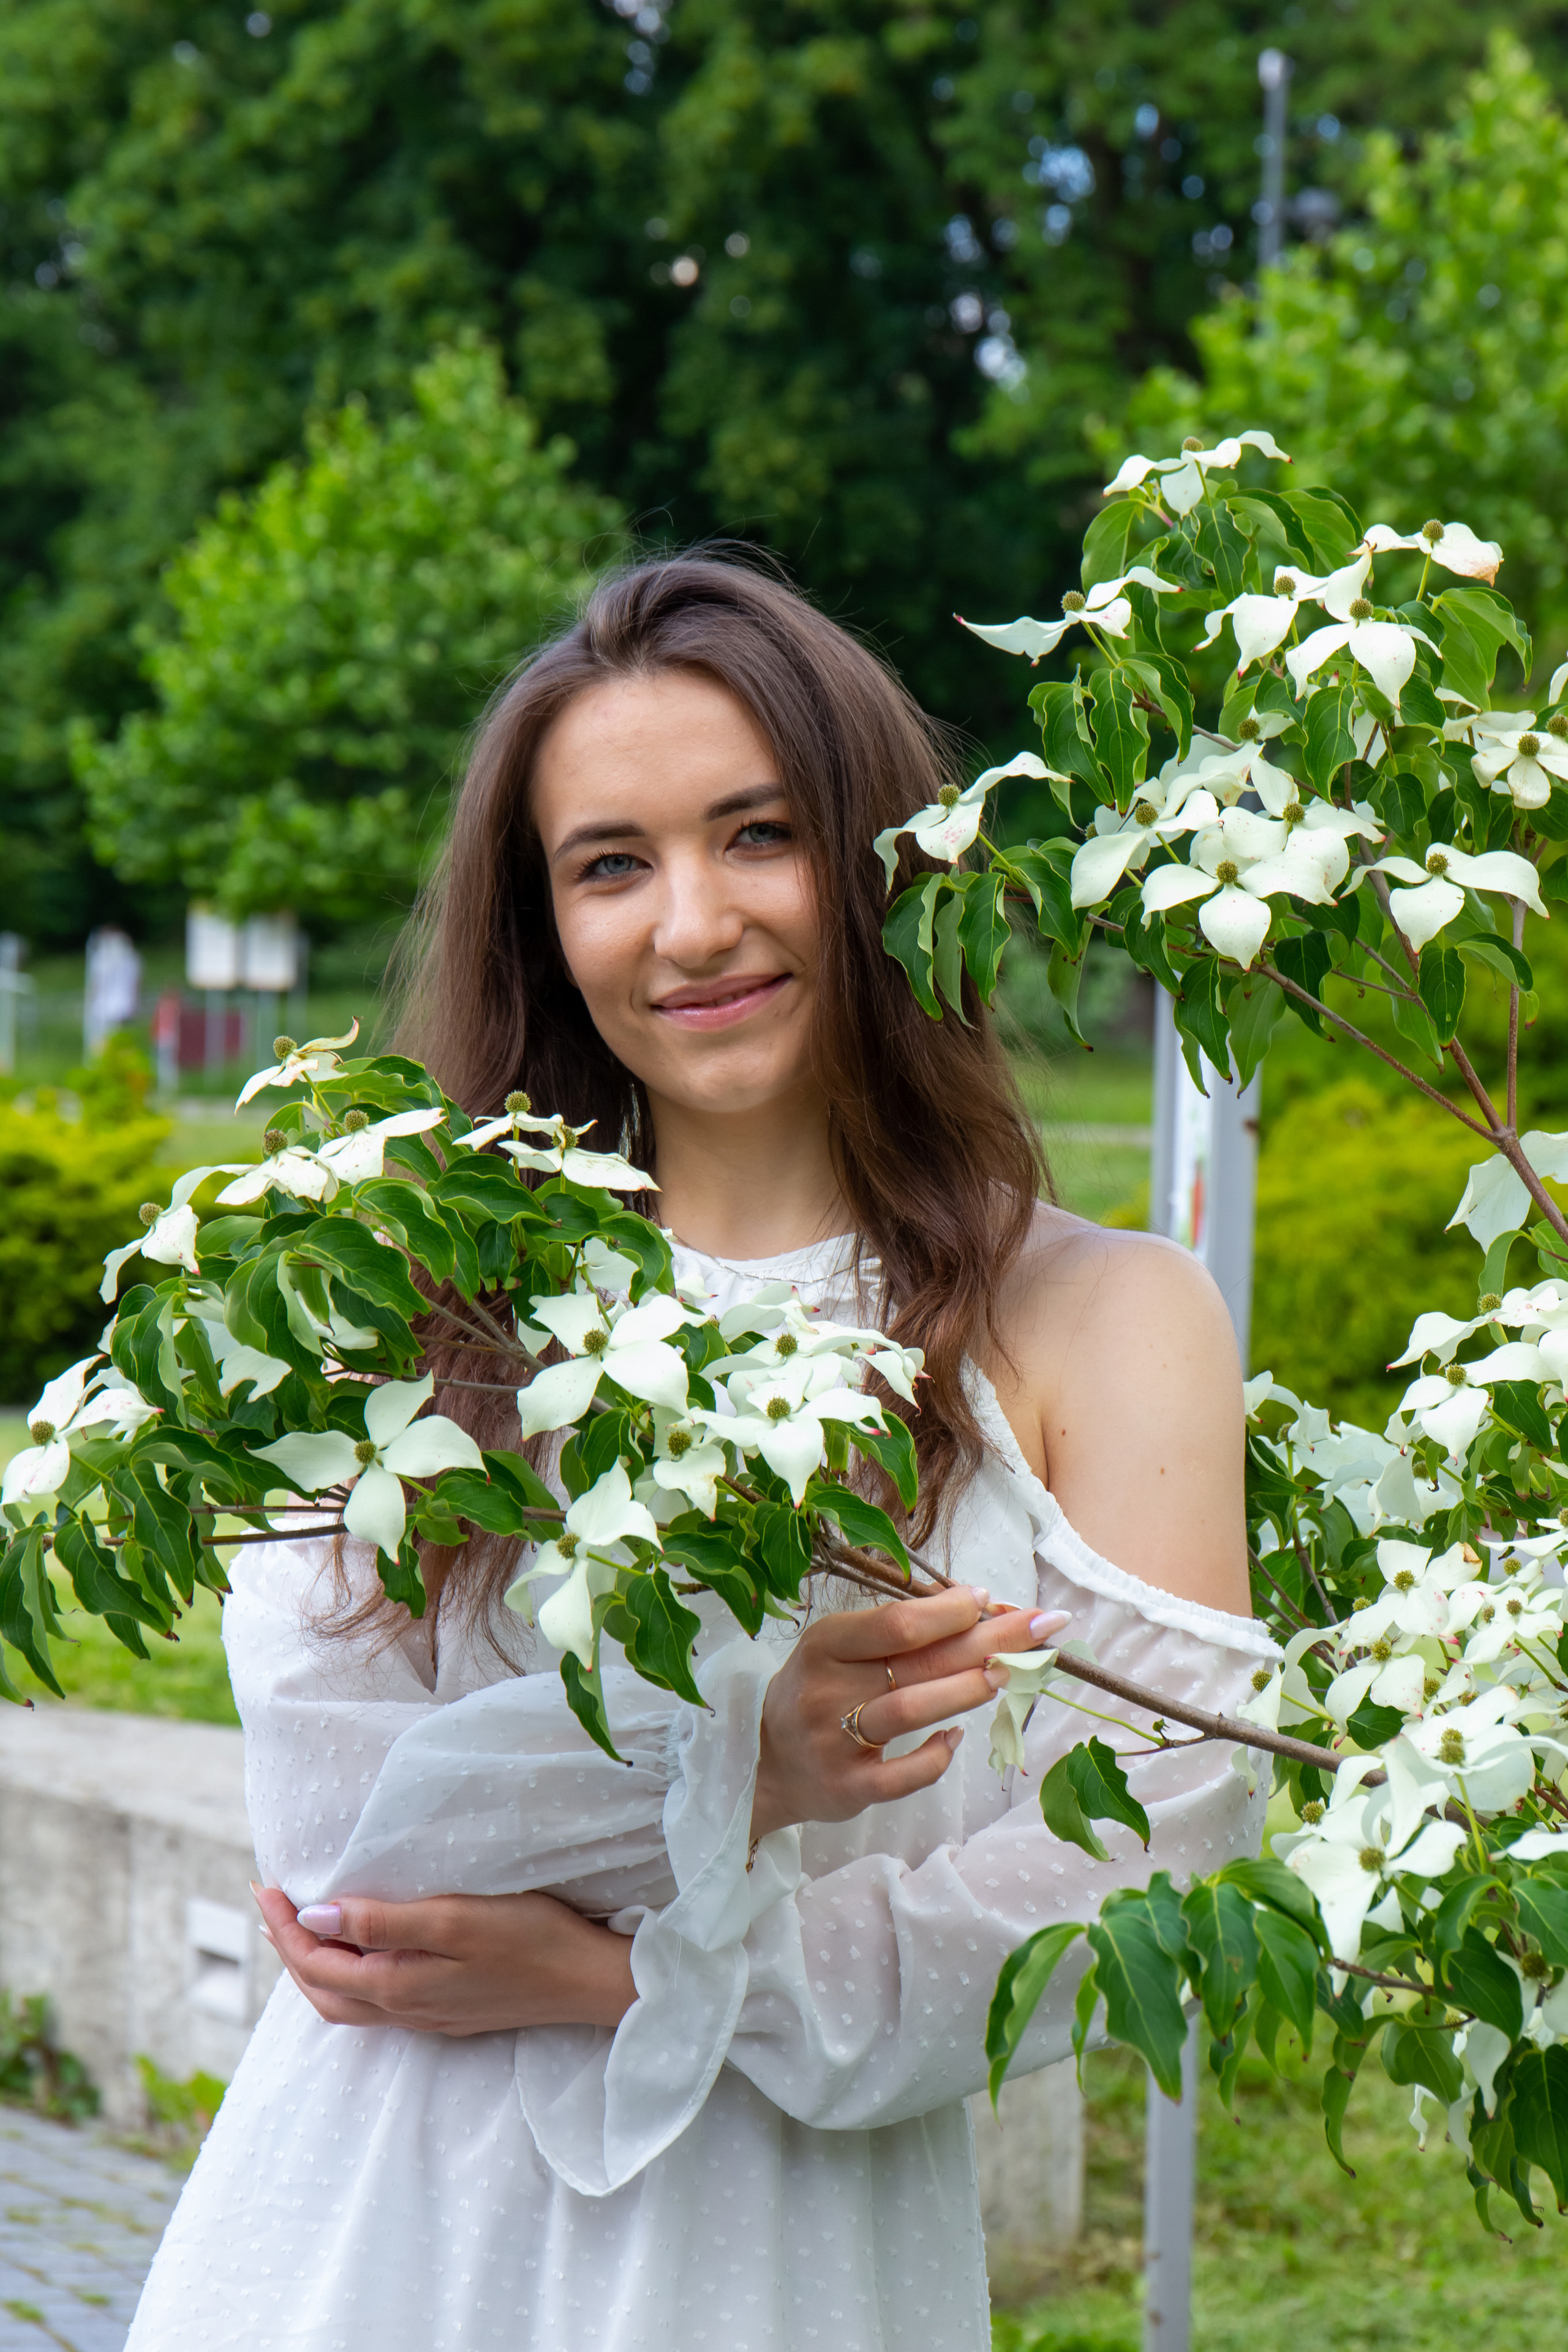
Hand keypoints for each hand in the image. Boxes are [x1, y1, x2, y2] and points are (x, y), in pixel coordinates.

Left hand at [251, 1884, 637, 2035]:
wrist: (587, 1981)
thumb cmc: (528, 1938)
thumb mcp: (453, 1917)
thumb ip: (382, 1922)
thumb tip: (316, 1918)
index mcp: (397, 1987)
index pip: (317, 1964)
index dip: (284, 1927)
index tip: (264, 1886)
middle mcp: (405, 2011)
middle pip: (322, 1992)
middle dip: (289, 1951)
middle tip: (272, 1906)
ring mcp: (428, 2017)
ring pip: (348, 2003)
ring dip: (316, 1968)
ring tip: (304, 1930)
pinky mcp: (449, 2013)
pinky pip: (376, 2003)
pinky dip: (350, 1977)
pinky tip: (362, 1954)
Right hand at [750, 1586, 1067, 1841]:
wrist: (765, 1761)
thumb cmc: (819, 1691)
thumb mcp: (840, 1649)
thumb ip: (898, 1633)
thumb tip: (980, 1607)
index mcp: (825, 1643)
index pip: (897, 1623)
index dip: (951, 1611)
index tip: (991, 1599)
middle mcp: (827, 1690)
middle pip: (917, 1660)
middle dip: (989, 1640)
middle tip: (1043, 1625)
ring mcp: (836, 1742)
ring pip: (911, 1711)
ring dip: (968, 1689)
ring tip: (1012, 1671)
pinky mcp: (848, 1788)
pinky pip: (904, 1775)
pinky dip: (937, 1755)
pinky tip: (959, 1736)